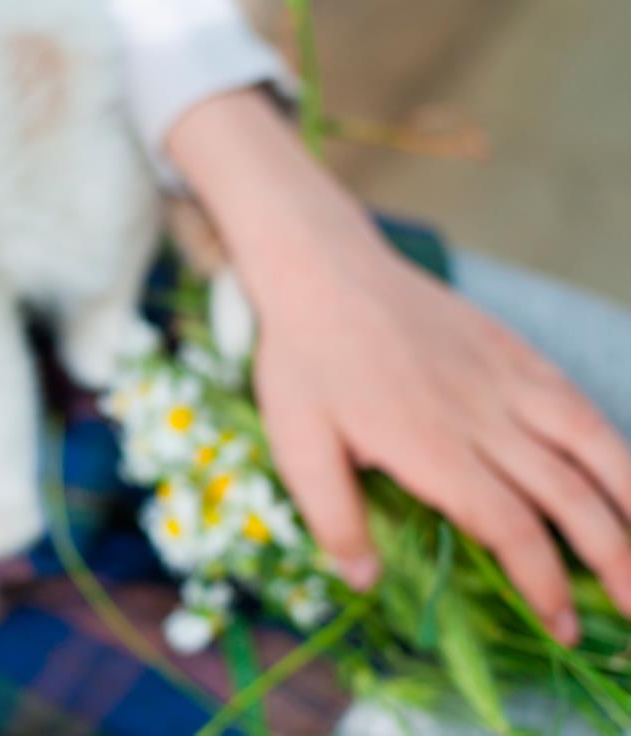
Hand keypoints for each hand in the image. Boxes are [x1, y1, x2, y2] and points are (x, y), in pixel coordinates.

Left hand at [167, 90, 630, 643]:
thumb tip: (364, 582)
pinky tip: (625, 470)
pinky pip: (579, 400)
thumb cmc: (304, 361)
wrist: (324, 270)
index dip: (542, 583)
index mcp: (433, 448)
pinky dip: (614, 442)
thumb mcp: (297, 444)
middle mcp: (485, 417)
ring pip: (595, 445)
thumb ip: (332, 516)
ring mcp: (507, 378)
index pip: (512, 528)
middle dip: (613, 561)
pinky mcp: (513, 349)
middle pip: (571, 497)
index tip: (560, 626)